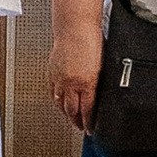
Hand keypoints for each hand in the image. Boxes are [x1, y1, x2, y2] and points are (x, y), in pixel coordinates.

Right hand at [50, 19, 103, 134]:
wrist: (76, 26)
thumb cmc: (92, 40)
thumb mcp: (103, 65)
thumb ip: (100, 82)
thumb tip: (102, 93)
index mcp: (87, 82)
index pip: (87, 110)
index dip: (88, 123)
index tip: (91, 130)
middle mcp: (71, 83)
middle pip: (72, 110)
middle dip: (77, 122)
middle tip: (81, 127)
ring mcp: (60, 78)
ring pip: (60, 103)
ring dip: (66, 113)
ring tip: (71, 118)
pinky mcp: (52, 72)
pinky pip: (52, 92)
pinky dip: (57, 100)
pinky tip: (59, 102)